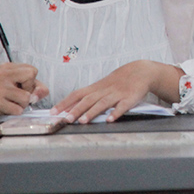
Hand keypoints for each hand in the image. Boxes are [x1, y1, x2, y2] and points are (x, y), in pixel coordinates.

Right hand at [0, 63, 48, 116]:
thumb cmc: (5, 92)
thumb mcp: (21, 83)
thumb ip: (38, 87)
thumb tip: (37, 96)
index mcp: (7, 67)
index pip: (32, 70)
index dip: (30, 81)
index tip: (20, 85)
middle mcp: (1, 75)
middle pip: (30, 78)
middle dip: (29, 90)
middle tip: (17, 93)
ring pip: (26, 97)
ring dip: (23, 104)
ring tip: (13, 101)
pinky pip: (18, 110)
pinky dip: (17, 111)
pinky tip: (8, 107)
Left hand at [51, 60, 182, 123]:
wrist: (140, 71)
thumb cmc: (118, 81)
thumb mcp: (102, 86)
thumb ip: (88, 96)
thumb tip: (70, 108)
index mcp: (96, 88)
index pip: (77, 94)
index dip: (65, 102)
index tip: (53, 112)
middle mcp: (104, 90)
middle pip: (88, 100)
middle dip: (76, 109)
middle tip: (65, 119)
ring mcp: (117, 94)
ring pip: (102, 103)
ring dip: (92, 112)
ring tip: (83, 121)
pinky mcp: (129, 98)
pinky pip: (122, 106)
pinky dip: (116, 112)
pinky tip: (111, 119)